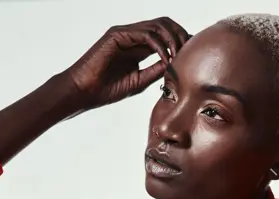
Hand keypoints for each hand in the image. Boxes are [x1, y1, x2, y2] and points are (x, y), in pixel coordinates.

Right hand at [64, 17, 189, 109]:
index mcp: (138, 47)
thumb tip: (176, 65)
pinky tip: (167, 59)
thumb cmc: (107, 90)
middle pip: (165, 25)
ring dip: (173, 39)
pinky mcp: (117, 35)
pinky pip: (145, 34)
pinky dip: (160, 45)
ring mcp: (125, 34)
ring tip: (179, 57)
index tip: (194, 56)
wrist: (84, 92)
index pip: (166, 37)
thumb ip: (157, 70)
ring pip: (158, 25)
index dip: (181, 43)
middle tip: (190, 53)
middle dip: (181, 36)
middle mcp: (133, 37)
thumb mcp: (140, 81)